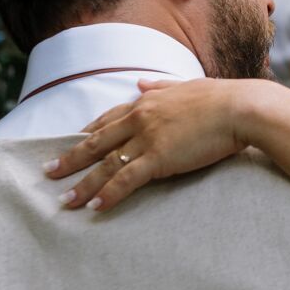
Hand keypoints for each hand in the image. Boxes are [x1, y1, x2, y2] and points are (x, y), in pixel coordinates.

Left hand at [44, 77, 251, 212]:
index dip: (88, 133)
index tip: (73, 143)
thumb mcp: (186, 86)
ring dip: (82, 184)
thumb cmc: (222, 98)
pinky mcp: (157, 158)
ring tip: (64, 200)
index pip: (109, 118)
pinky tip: (94, 207)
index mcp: (147, 101)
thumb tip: (140, 82)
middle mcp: (140, 118)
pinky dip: (108, 194)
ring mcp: (146, 138)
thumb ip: (160, 86)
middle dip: (71, 159)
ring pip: (105, 164)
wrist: (240, 108)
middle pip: (97, 142)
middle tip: (49, 172)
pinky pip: (125, 180)